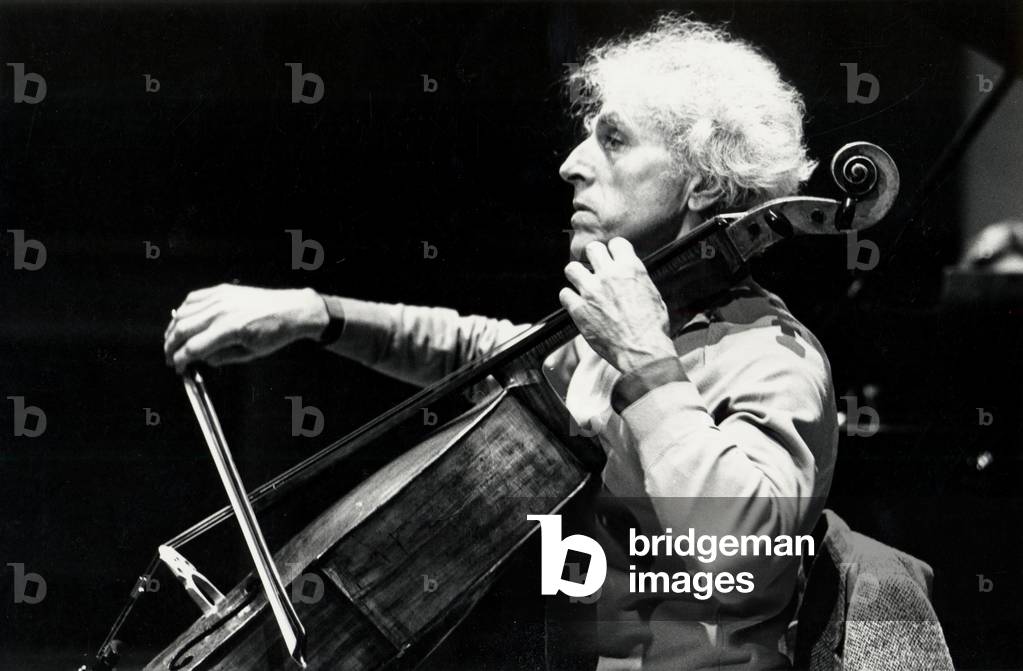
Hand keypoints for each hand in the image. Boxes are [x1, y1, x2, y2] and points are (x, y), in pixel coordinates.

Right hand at [163, 284, 328, 372]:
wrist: (291, 310)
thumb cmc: (275, 333)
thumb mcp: (251, 353)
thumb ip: (222, 358)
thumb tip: (201, 360)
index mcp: (229, 329)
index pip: (192, 348)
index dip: (180, 361)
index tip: (177, 368)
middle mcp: (220, 310)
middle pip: (181, 330)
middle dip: (170, 347)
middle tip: (169, 358)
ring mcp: (220, 297)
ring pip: (182, 313)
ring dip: (172, 329)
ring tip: (172, 342)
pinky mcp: (222, 290)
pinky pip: (193, 298)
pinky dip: (183, 310)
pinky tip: (182, 321)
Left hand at [559, 238, 676, 373]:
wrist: (642, 351)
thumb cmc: (652, 328)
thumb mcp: (654, 296)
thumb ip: (639, 281)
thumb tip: (633, 278)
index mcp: (630, 268)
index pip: (616, 243)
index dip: (614, 251)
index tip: (613, 258)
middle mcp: (608, 275)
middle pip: (592, 249)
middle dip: (594, 258)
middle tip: (596, 269)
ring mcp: (591, 291)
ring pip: (572, 268)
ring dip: (577, 275)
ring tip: (582, 284)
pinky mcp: (578, 309)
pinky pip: (564, 294)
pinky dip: (569, 298)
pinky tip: (576, 304)